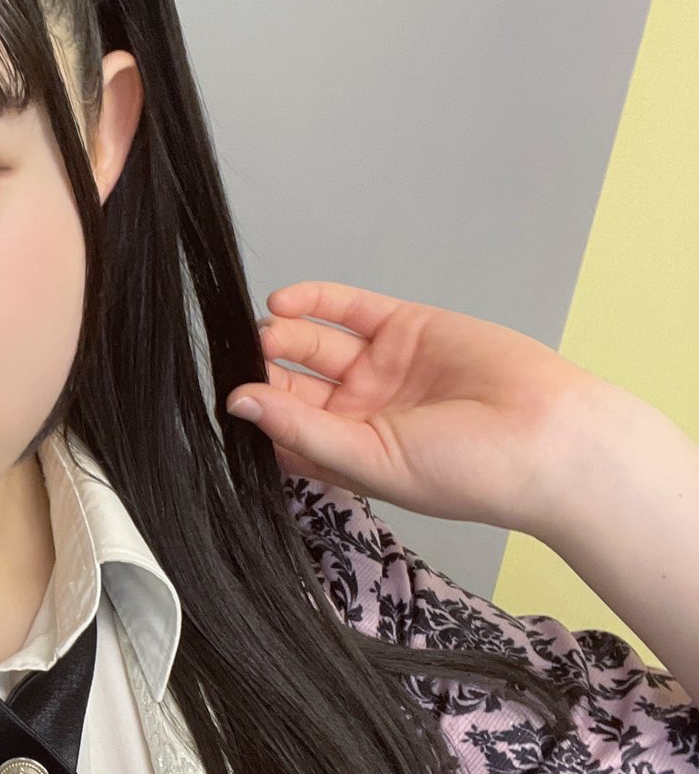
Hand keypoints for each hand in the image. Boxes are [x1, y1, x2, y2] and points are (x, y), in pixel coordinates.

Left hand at [225, 280, 613, 533]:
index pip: (285, 432)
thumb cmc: (470, 472)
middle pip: (293, 384)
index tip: (225, 401)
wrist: (548, 437)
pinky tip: (282, 304)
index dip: (256, 415)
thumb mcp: (370, 461)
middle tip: (236, 361)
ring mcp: (382, 367)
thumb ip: (302, 431)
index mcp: (351, 456)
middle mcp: (362, 412)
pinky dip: (314, 302)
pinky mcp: (404, 327)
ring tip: (260, 335)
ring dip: (282, 337)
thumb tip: (240, 404)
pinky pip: (348, 309)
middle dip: (263, 371)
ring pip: (315, 344)